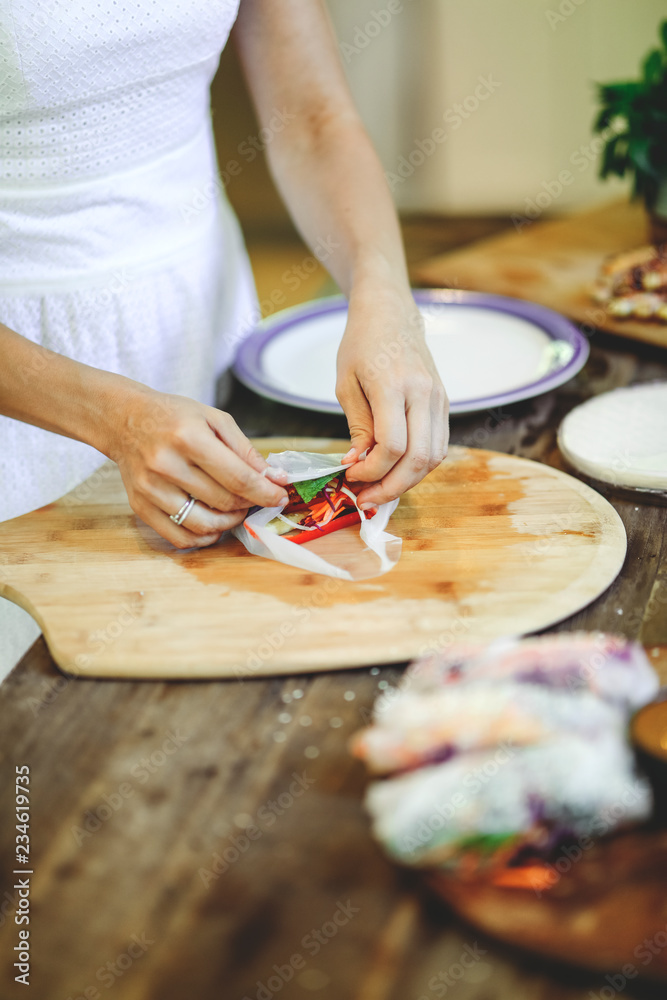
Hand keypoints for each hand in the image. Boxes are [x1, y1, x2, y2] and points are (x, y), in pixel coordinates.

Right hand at [105, 385, 287, 547]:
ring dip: (229, 523)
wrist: (124, 419)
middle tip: (256, 498)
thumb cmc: (174, 417)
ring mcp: (150, 489)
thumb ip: (245, 450)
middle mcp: (166, 465)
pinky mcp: (140, 507)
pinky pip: (179, 537)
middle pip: (223, 502)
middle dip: (249, 504)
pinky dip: (204, 538)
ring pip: (203, 525)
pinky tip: (214, 524)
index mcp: (189, 438)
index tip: (280, 497)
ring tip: (235, 510)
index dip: (265, 493)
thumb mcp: (214, 420)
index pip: (238, 478)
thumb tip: (275, 479)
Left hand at [335, 292, 448, 506]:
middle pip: (418, 458)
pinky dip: (419, 466)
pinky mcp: (444, 403)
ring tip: (380, 489)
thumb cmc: (362, 344)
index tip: (352, 476)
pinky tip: (396, 471)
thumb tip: (358, 464)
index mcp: (394, 385)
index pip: (392, 446)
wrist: (391, 314)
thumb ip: (357, 427)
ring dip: (407, 481)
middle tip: (366, 498)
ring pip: (434, 457)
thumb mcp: (346, 384)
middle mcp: (424, 393)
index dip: (372, 471)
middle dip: (391, 487)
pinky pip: (438, 446)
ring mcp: (439, 399)